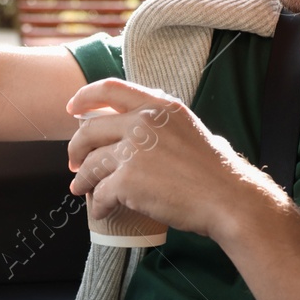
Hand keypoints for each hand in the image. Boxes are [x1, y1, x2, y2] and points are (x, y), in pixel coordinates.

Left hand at [65, 78, 279, 239]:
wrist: (227, 199)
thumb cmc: (217, 172)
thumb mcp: (191, 129)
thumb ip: (166, 125)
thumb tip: (151, 129)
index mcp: (159, 106)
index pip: (111, 89)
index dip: (85, 97)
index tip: (72, 108)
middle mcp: (143, 122)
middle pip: (91, 128)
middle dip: (76, 146)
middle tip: (74, 160)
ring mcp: (133, 151)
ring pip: (91, 163)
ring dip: (82, 178)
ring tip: (80, 188)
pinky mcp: (127, 181)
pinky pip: (100, 192)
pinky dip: (98, 204)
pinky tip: (101, 210)